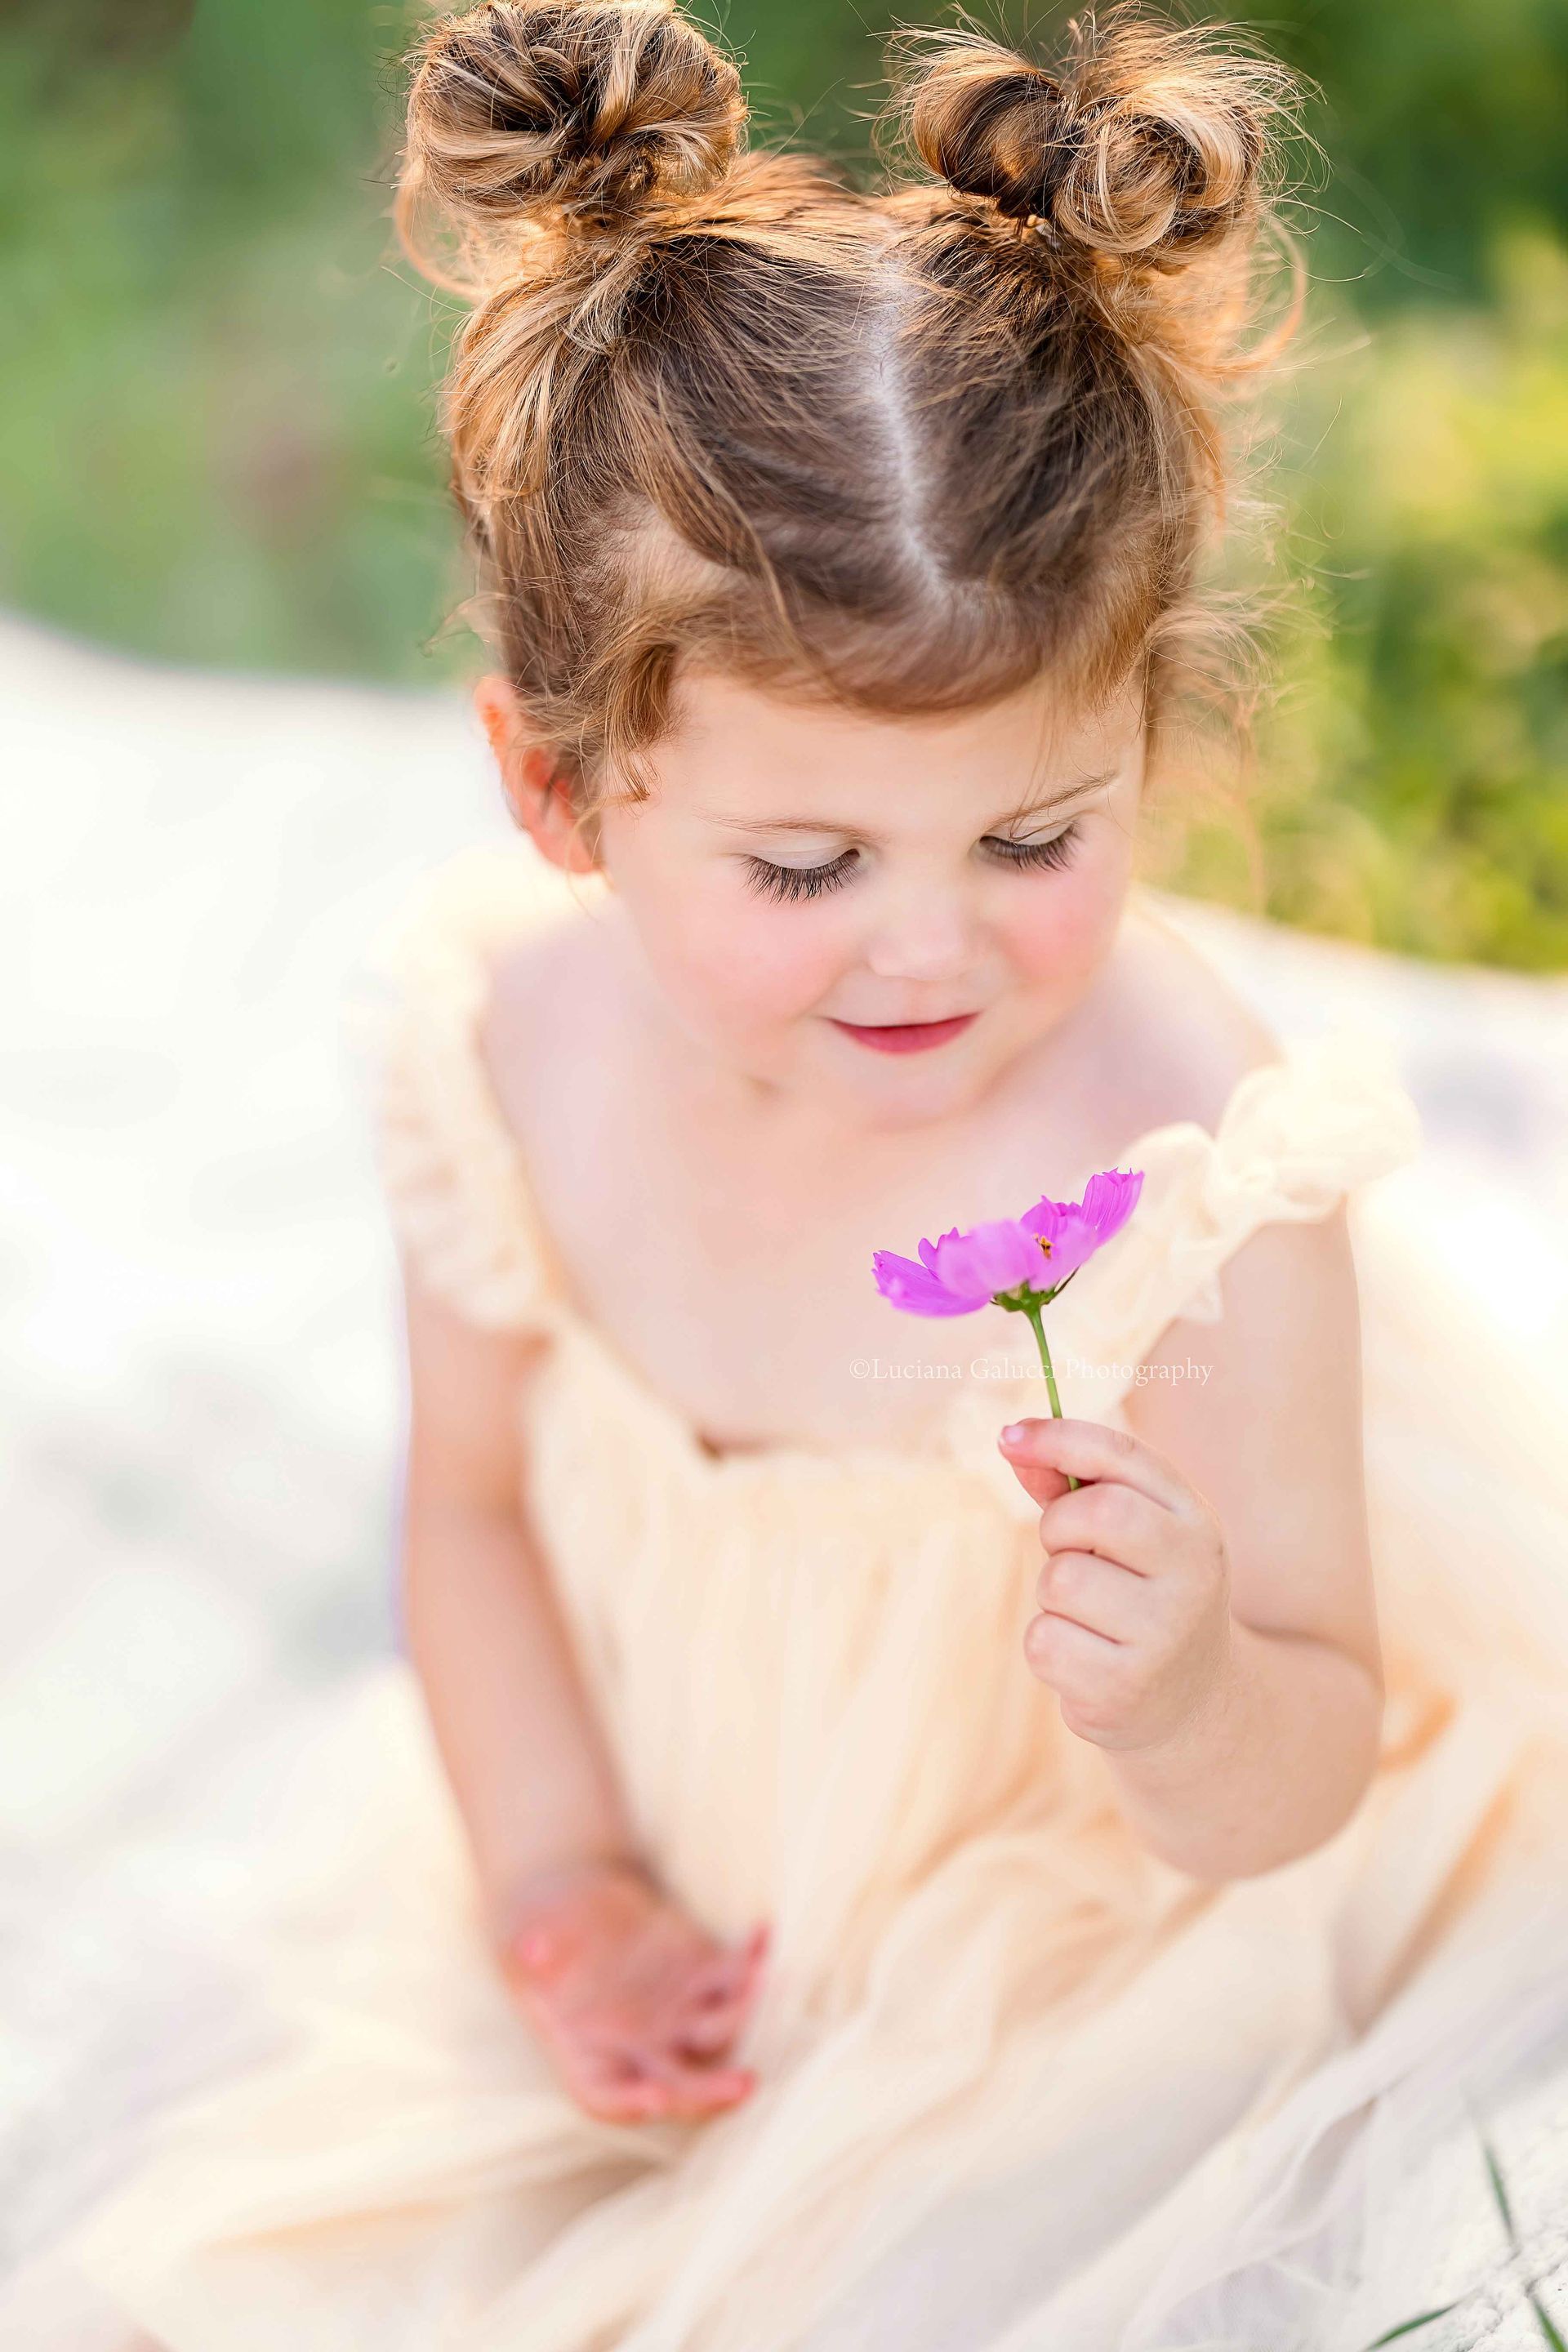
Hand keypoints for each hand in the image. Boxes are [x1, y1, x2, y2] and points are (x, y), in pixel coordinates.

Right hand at [496, 1856, 769, 2123]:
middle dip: (711, 2090)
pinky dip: (752, 1959)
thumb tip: (533, 1949)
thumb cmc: (539, 1929)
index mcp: (586, 2055)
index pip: (607, 2097)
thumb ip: (530, 1946)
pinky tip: (762, 1932)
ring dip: (742, 2011)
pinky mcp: (703, 1976)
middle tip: (744, 2085)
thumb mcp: (525, 1934)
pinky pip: (735, 1976)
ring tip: (757, 1978)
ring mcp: (676, 2016)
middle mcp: (638, 2048)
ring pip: (718, 2033)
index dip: (630, 2103)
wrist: (575, 1901)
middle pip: (679, 2085)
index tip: (654, 2098)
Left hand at [998, 1416, 1231, 1752]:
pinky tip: (1085, 1657)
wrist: (1191, 1701)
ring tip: (1088, 1614)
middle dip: (1059, 1527)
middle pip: (1096, 1513)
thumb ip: (1074, 1486)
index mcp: (1196, 1522)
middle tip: (1070, 1552)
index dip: (1060, 1437)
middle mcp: (1194, 1574)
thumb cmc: (1143, 1595)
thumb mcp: (1130, 1535)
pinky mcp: (1125, 1688)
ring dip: (1053, 1594)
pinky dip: (1048, 1644)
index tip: (1007, 1437)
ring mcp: (1165, 1635)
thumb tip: (1012, 1442)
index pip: (1125, 1457)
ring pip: (1061, 1581)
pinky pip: (1045, 1641)